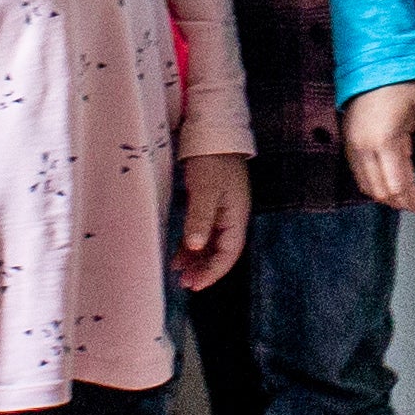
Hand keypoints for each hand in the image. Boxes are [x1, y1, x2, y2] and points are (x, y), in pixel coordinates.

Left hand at [170, 149, 250, 288]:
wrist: (212, 130)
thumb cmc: (211, 159)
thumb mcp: (205, 190)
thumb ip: (200, 219)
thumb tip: (196, 247)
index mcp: (236, 216)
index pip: (229, 253)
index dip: (213, 271)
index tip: (195, 284)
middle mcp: (232, 217)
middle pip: (221, 251)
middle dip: (204, 269)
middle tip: (185, 284)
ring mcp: (221, 210)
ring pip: (211, 243)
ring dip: (197, 259)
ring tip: (178, 272)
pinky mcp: (210, 203)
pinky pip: (203, 231)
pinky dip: (191, 244)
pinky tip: (179, 253)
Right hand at [340, 80, 414, 216]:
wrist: (375, 53)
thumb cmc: (406, 78)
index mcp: (384, 140)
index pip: (399, 187)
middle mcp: (362, 146)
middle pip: (380, 192)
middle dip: (403, 202)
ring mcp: (350, 142)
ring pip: (366, 185)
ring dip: (388, 194)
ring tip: (411, 190)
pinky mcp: (346, 137)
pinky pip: (358, 172)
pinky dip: (375, 181)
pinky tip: (393, 174)